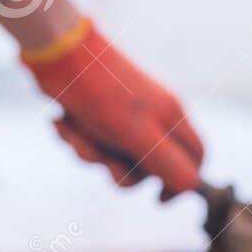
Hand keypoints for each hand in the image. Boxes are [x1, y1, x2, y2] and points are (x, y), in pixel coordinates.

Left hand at [22, 18, 203, 200]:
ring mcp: (125, 118)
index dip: (181, 183)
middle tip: (105, 158)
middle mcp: (153, 118)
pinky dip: (77, 139)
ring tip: (78, 131)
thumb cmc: (100, 93)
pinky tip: (64, 121)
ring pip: (116, 160)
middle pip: (150, 169)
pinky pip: (94, 146)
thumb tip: (191, 187)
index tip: (157, 197)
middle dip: (121, 170)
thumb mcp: (136, 134)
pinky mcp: (99, 117)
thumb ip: (167, 162)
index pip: (195, 159)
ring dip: (91, 154)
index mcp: (171, 118)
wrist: (56, 53)